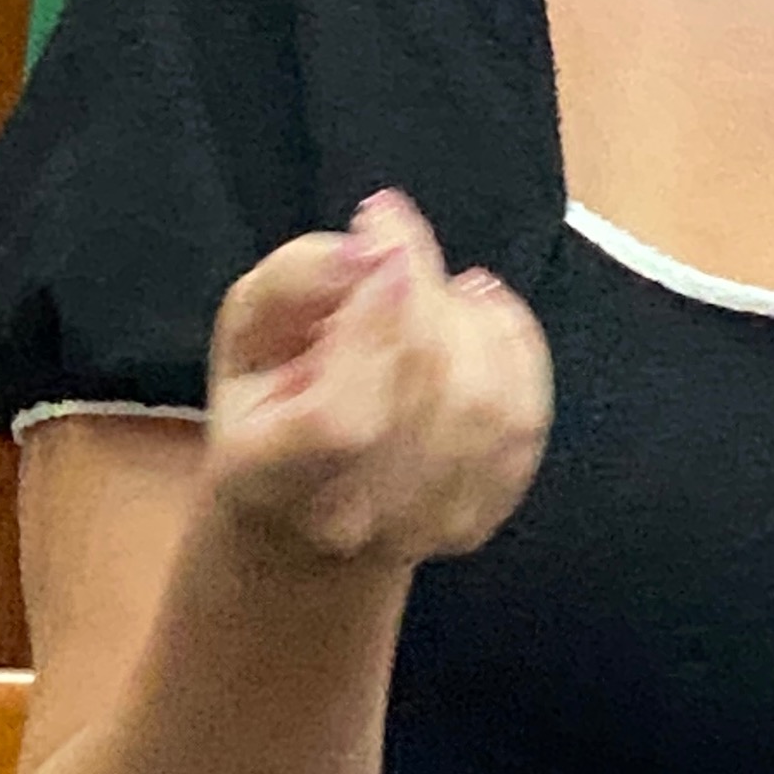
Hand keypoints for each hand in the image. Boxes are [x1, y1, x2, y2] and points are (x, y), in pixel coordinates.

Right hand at [204, 190, 551, 574]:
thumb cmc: (268, 404)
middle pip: (428, 392)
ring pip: (485, 401)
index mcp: (267, 477)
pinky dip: (513, 346)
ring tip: (434, 290)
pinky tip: (477, 316)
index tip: (384, 253)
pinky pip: (526, 414)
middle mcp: (351, 517)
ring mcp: (427, 523)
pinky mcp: (485, 512)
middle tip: (394, 249)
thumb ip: (295, 281)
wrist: (306, 514)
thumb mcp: (247, 329)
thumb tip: (369, 250)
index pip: (339, 419)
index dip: (374, 328)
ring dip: (469, 319)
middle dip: (425, 293)